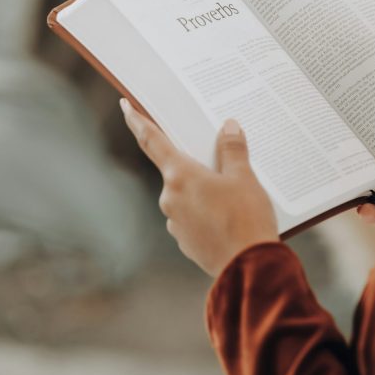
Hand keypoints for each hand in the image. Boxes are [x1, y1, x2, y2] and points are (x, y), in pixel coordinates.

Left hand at [120, 99, 277, 275]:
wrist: (250, 268)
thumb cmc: (246, 219)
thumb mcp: (245, 178)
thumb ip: (233, 150)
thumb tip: (228, 127)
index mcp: (180, 176)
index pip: (152, 141)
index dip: (137, 121)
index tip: (125, 106)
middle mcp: (170, 198)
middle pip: (177, 170)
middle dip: (194, 164)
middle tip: (220, 161)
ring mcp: (175, 222)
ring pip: (187, 195)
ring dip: (204, 190)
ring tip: (235, 195)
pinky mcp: (186, 241)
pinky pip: (193, 217)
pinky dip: (207, 211)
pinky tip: (230, 216)